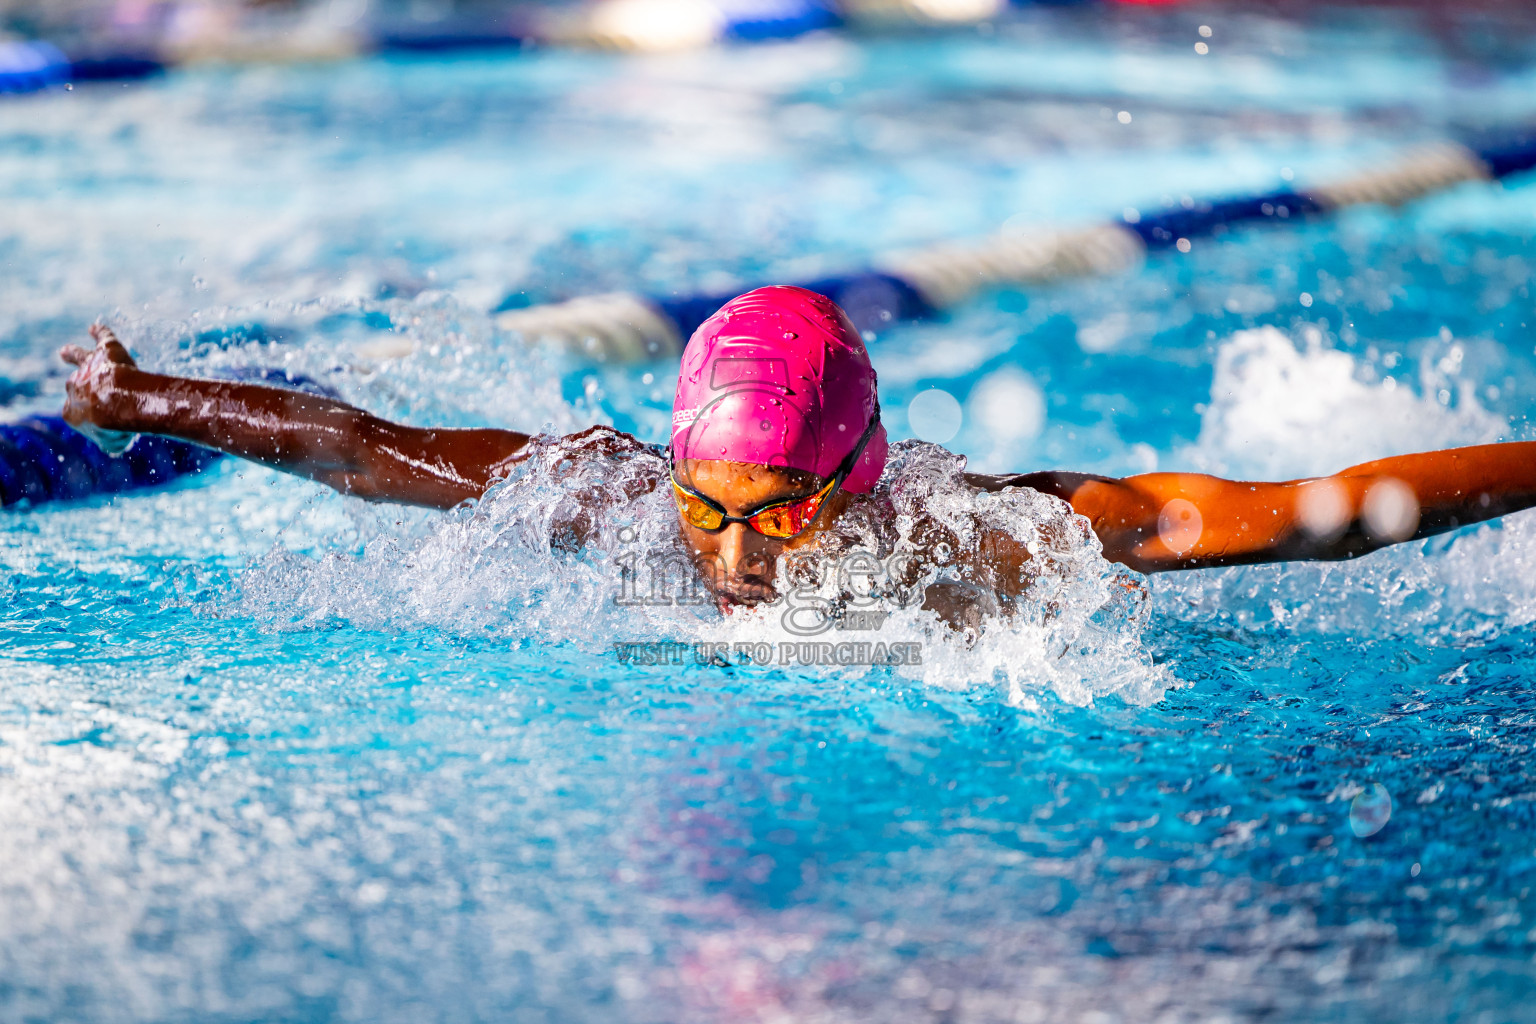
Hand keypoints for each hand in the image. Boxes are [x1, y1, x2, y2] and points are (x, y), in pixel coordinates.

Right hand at [60, 323, 139, 454]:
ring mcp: (89, 368)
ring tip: (65, 351)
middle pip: (74, 384)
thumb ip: (113, 443)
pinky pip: (103, 337)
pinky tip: (96, 328)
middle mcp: (74, 386)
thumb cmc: (114, 428)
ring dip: (74, 353)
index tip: (101, 419)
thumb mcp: (113, 443)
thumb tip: (115, 449)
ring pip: (79, 357)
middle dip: (76, 385)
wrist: (118, 406)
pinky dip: (100, 332)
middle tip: (71, 382)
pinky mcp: (107, 351)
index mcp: (71, 411)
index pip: (76, 412)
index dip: (90, 416)